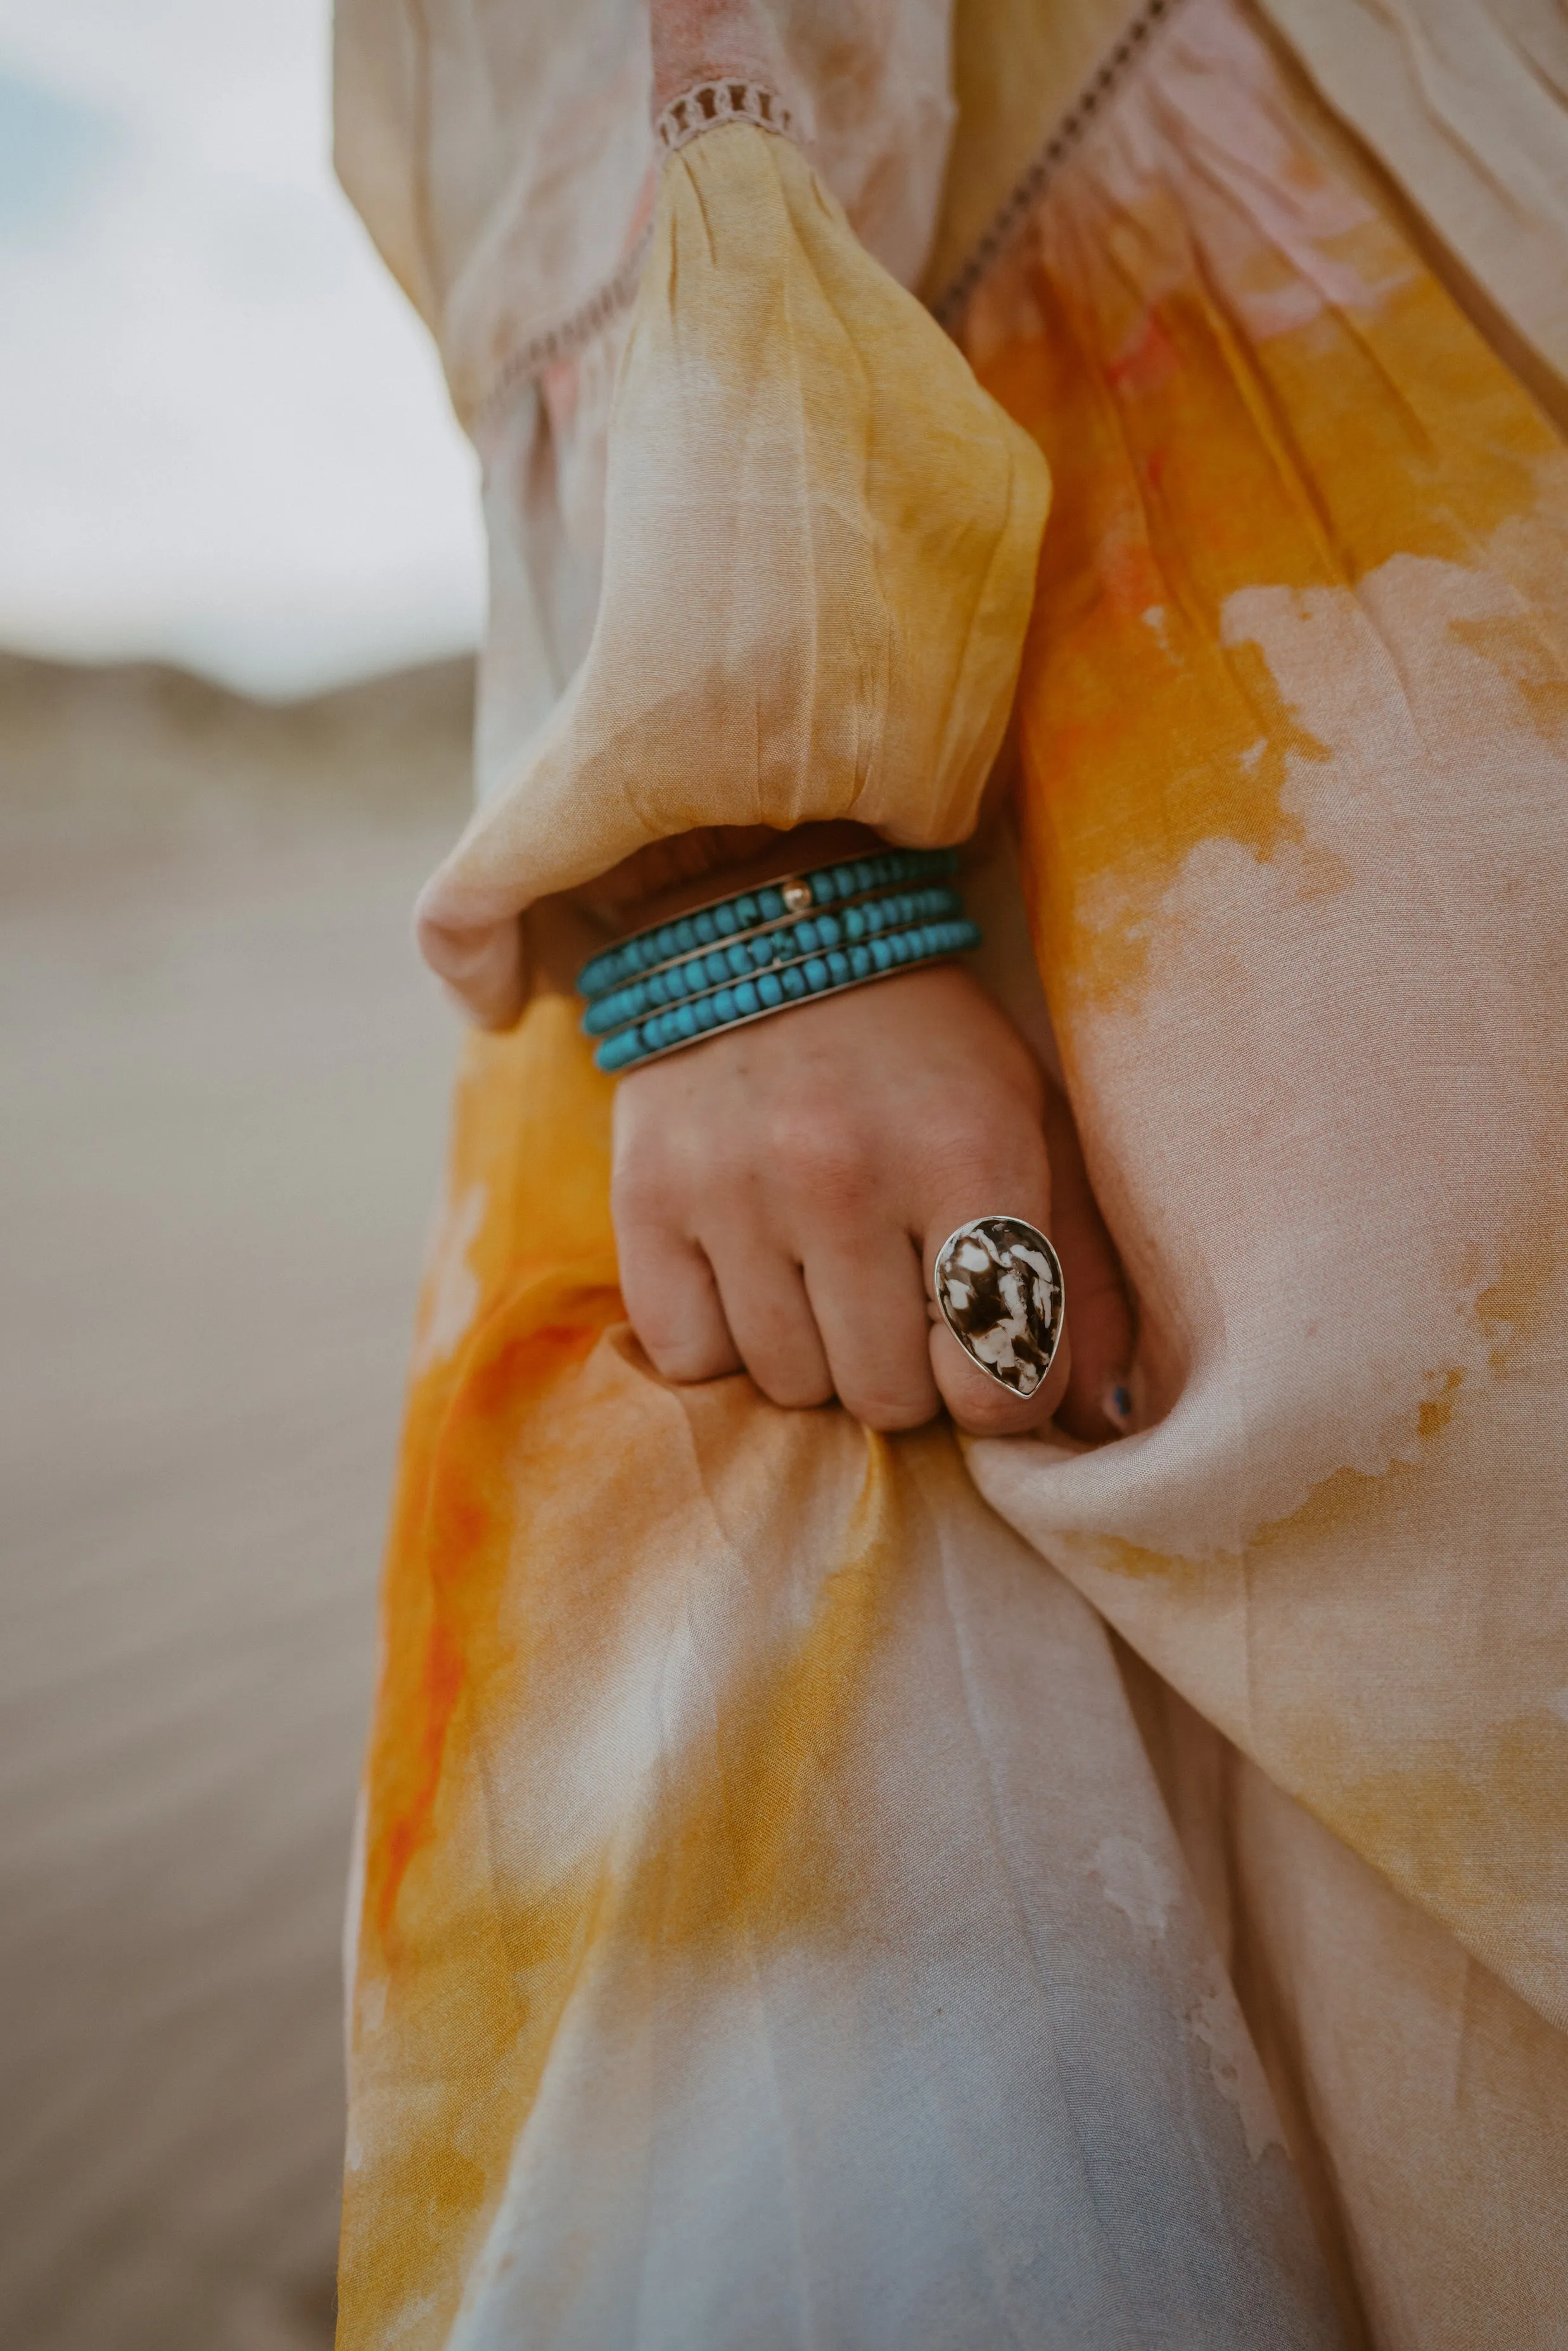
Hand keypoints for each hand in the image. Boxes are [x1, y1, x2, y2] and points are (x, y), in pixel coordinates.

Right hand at [611, 962, 1130, 1438]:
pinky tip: (751, 1275)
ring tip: (825, 1277)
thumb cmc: (928, 1051)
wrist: (774, 929)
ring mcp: (734, 1189)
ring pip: (788, 1386)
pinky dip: (724, 1340)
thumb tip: (1107, 1419)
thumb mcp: (1033, 1124)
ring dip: (816, 1355)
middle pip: (887, 1399)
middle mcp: (845, 1175)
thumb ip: (1082, 1272)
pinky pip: (690, 1356)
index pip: (997, 1380)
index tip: (984, 1354)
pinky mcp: (646, 1198)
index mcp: (968, 1155)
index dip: (1000, 1391)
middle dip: (904, 1373)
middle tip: (898, 1303)